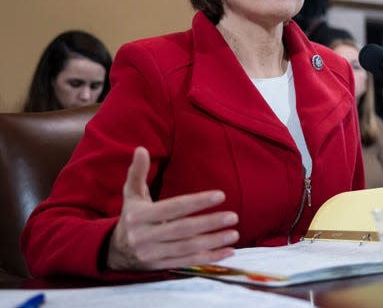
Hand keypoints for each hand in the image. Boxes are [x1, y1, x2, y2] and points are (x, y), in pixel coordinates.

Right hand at [107, 147, 239, 270]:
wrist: (115, 251)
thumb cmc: (132, 217)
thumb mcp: (131, 195)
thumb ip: (137, 172)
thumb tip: (141, 148)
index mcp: (139, 216)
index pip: (173, 207)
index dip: (197, 202)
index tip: (220, 195)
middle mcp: (144, 236)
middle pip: (182, 229)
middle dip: (209, 223)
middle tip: (233, 216)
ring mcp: (152, 254)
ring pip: (187, 247)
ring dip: (213, 242)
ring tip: (234, 234)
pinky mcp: (160, 266)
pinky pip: (188, 262)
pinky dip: (209, 258)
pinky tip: (228, 252)